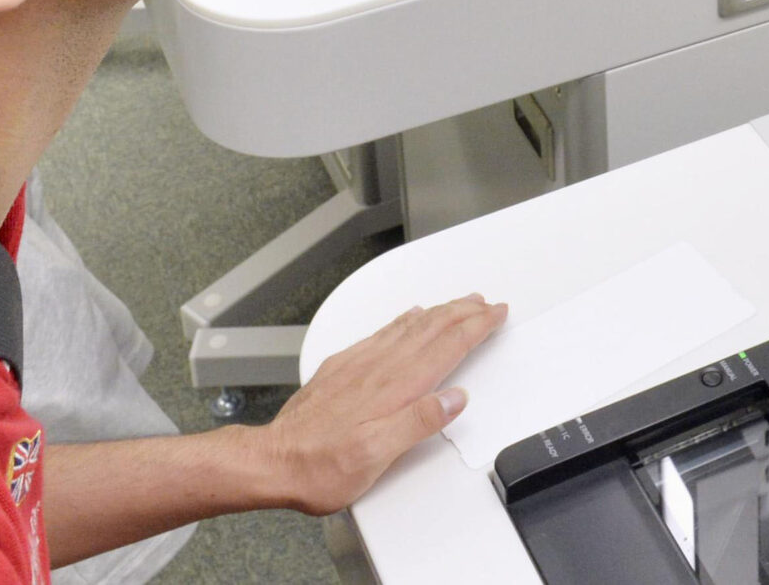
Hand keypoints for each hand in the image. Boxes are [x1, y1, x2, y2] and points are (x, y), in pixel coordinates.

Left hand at [257, 294, 507, 514]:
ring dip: (439, 312)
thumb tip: (454, 399)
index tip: (495, 314)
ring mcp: (359, 364)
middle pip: (431, 329)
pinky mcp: (342, 367)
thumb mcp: (376, 456)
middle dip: (463, 312)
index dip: (475, 328)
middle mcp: (378, 368)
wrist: (273, 461)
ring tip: (459, 303)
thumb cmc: (321, 466)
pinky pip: (382, 332)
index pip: (445, 347)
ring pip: (409, 327)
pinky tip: (408, 316)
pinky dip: (404, 320)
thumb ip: (417, 423)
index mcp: (393, 388)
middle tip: (487, 303)